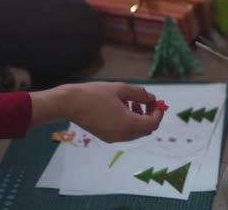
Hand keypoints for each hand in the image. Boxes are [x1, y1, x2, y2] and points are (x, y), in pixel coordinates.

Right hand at [31, 82, 163, 142]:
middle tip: (148, 101)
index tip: (158, 102)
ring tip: (133, 102)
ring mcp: (113, 138)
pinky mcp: (105, 136)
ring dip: (139, 118)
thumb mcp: (121, 89)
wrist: (69, 103)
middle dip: (150, 115)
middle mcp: (122, 136)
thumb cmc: (95, 94)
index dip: (158, 113)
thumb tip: (152, 98)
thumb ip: (140, 94)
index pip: (152, 123)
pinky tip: (122, 108)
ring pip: (135, 132)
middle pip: (145, 130)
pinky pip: (125, 132)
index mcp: (128, 125)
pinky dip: (129, 122)